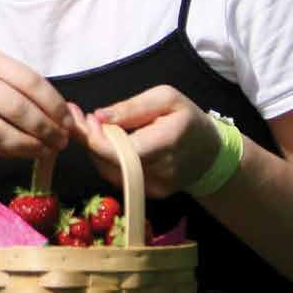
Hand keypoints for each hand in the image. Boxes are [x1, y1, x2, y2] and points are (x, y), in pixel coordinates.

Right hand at [0, 48, 70, 158]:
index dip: (55, 105)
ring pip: (3, 131)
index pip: (31, 82)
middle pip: (20, 109)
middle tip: (62, 141)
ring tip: (45, 150)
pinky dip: (8, 152)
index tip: (68, 121)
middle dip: (47, 129)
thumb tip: (55, 108)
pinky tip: (21, 153)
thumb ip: (10, 82)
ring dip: (29, 145)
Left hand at [67, 86, 222, 197]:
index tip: (89, 117)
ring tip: (96, 129)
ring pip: (108, 170)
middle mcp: (160, 171)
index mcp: (166, 142)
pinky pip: (117, 177)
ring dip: (96, 150)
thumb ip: (132, 108)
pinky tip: (109, 144)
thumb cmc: (187, 119)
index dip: (96, 135)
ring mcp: (154, 187)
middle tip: (82, 120)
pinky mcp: (148, 194)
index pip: (118, 150)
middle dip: (90, 140)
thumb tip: (99, 116)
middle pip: (109, 161)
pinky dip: (108, 160)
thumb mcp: (166, 98)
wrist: (210, 153)